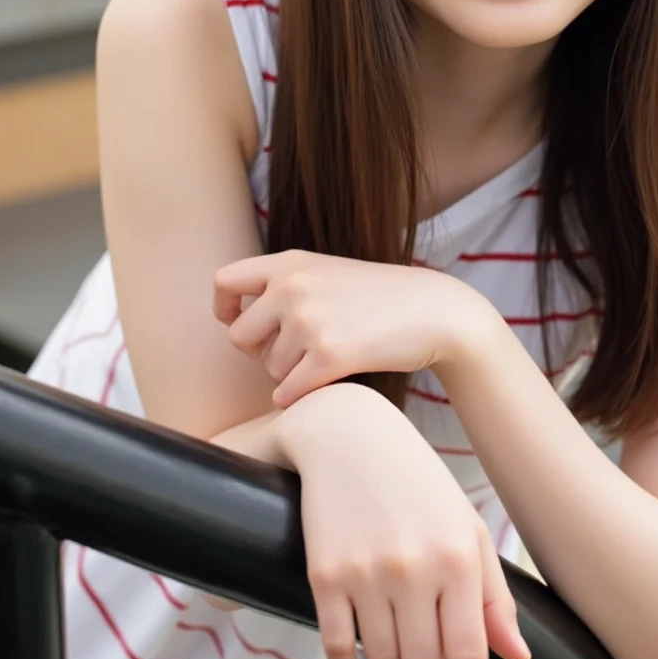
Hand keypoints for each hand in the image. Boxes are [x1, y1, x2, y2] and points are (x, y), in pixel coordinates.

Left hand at [213, 249, 490, 406]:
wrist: (433, 310)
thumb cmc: (381, 296)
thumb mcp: (328, 272)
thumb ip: (286, 286)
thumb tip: (237, 324)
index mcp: (290, 263)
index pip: (224, 282)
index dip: (226, 310)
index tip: (242, 323)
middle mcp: (293, 287)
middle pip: (239, 337)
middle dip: (260, 352)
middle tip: (294, 351)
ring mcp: (310, 321)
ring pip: (268, 369)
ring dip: (291, 373)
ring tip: (327, 357)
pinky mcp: (329, 355)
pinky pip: (287, 393)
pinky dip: (301, 396)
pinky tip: (325, 382)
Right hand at [278, 383, 531, 658]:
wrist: (349, 435)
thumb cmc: (417, 483)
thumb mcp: (466, 526)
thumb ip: (495, 595)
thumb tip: (517, 656)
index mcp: (458, 557)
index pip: (465, 655)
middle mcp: (414, 568)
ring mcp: (366, 573)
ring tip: (398, 657)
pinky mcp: (325, 575)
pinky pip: (338, 648)